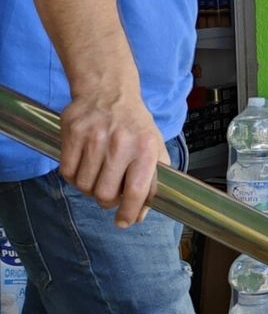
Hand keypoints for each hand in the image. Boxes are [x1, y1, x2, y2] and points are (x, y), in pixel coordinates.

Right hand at [57, 90, 169, 228]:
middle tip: (109, 194)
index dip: (129, 212)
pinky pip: (66, 172)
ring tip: (98, 176)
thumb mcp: (154, 148)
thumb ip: (152, 181)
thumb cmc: (134, 125)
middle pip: (104, 193)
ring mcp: (95, 137)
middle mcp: (120, 143)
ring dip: (89, 188)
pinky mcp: (73, 133)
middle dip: (106, 201)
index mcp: (145, 148)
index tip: (124, 222)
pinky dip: (74, 177)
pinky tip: (83, 167)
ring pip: (83, 185)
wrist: (109, 91)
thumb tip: (140, 214)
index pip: (136, 190)